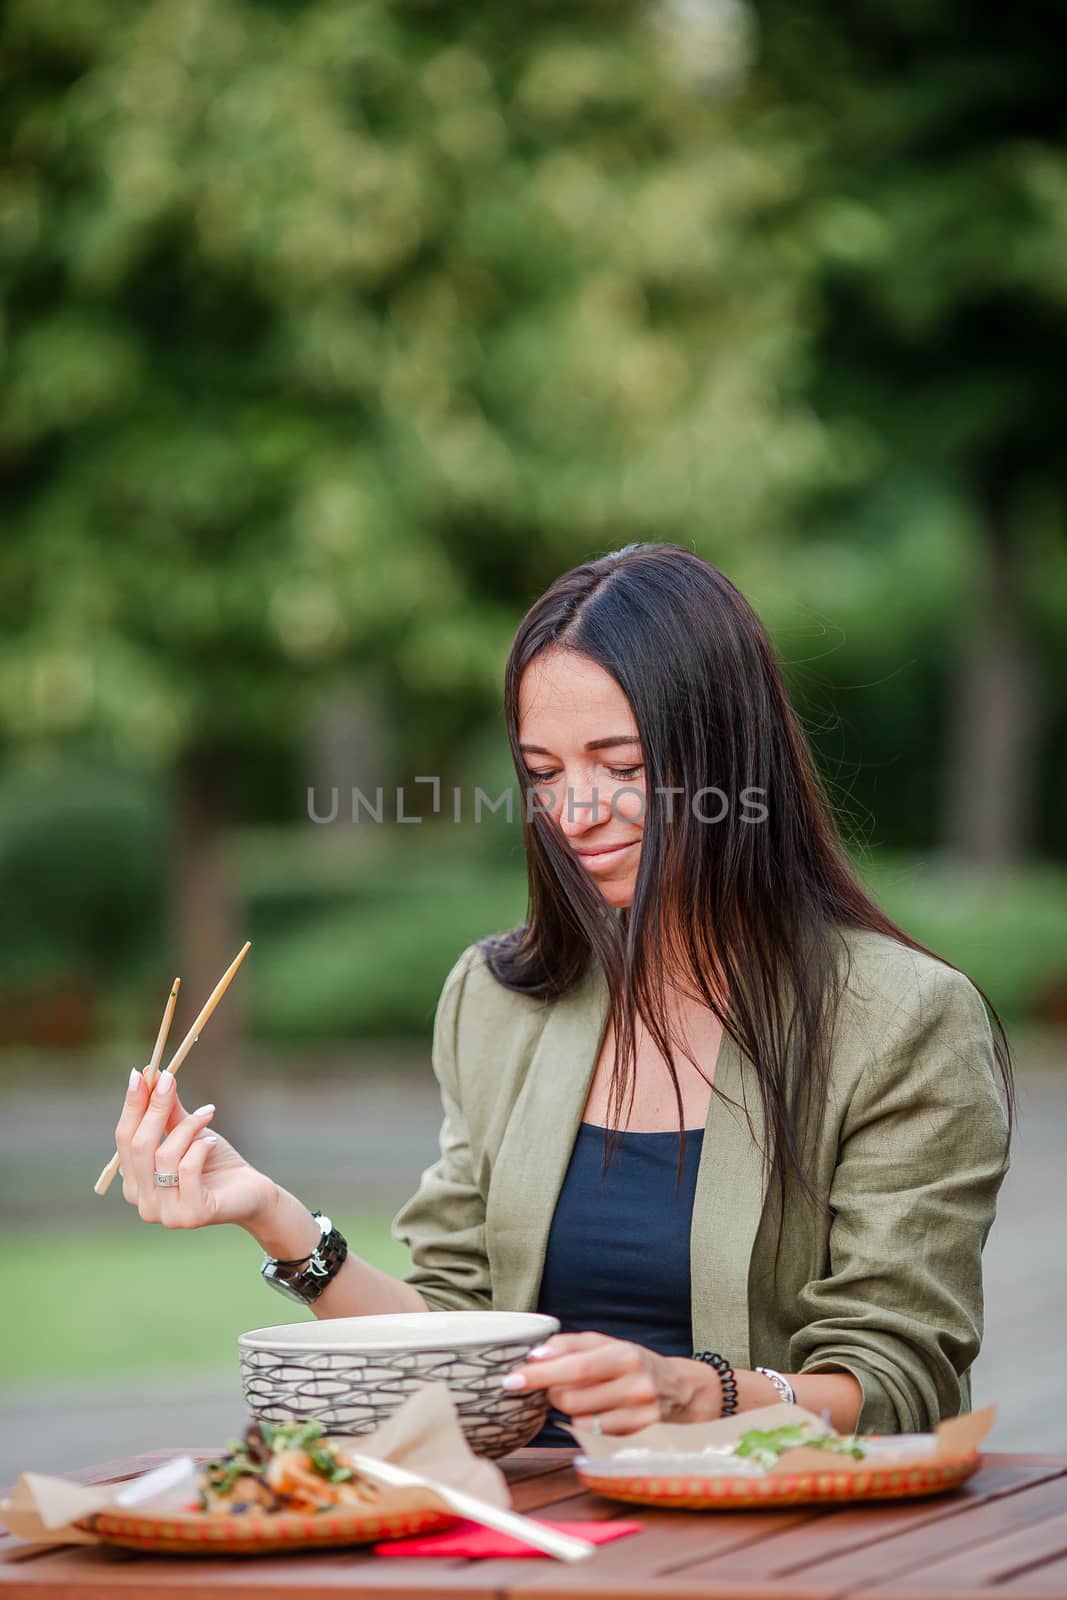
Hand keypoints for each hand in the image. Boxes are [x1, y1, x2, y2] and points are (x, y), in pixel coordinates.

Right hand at [113, 1065, 273, 1228]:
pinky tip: (212, 1142)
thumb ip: (166, 1112)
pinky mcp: (190, 1215)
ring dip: (188, 1128)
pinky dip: (201, 1147)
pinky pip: (188, 1168)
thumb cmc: (215, 1162)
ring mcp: (165, 1214)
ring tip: (206, 1115)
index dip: (132, 1106)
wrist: (251, 1191)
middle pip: (139, 1147)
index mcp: (134, 1184)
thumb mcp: (187, 1133)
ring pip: (164, 1156)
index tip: (142, 1073)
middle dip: (155, 1108)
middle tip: (171, 1080)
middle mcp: (143, 1204)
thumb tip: (151, 1076)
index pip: (124, 1140)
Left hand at [502, 1332, 716, 1433]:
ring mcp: (638, 1417)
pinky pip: (593, 1438)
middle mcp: (635, 1387)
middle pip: (570, 1398)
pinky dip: (585, 1427)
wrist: (681, 1391)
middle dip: (552, 1393)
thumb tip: (534, 1354)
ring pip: (579, 1421)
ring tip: (580, 1398)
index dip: (541, 1374)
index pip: (575, 1366)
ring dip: (568, 1411)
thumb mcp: (608, 1344)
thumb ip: (570, 1345)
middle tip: (555, 1386)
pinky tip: (596, 1415)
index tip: (512, 1377)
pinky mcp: (636, 1440)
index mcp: (624, 1356)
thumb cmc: (634, 1364)